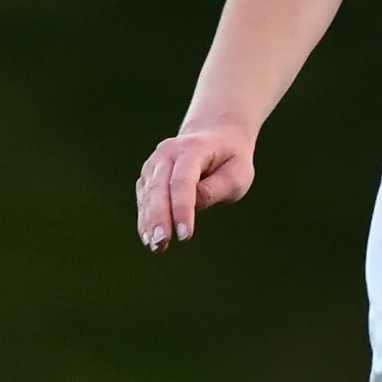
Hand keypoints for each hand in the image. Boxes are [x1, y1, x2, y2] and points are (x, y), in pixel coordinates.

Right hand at [136, 124, 255, 250]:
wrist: (216, 135)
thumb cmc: (230, 159)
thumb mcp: (237, 174)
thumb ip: (215, 189)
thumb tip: (193, 205)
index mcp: (193, 148)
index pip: (183, 181)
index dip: (182, 209)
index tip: (185, 235)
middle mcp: (168, 152)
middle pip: (159, 187)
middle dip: (159, 218)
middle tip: (161, 244)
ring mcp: (155, 162)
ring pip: (148, 193)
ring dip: (149, 221)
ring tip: (155, 247)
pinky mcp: (149, 175)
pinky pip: (144, 197)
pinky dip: (145, 217)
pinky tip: (148, 237)